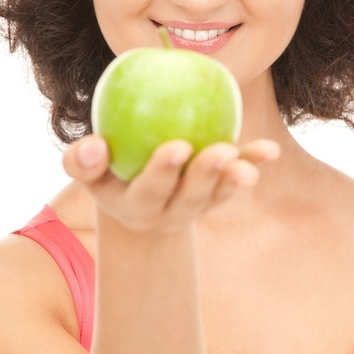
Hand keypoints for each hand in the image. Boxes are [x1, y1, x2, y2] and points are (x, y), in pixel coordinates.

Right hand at [62, 136, 279, 233]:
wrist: (140, 204)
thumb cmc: (110, 175)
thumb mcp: (89, 173)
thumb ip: (82, 161)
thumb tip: (94, 144)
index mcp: (139, 205)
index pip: (151, 189)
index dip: (164, 171)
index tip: (178, 146)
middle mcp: (172, 210)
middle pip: (191, 197)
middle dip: (206, 176)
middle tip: (221, 151)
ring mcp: (198, 204)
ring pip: (217, 194)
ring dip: (235, 179)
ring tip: (250, 165)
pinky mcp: (216, 194)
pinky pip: (235, 178)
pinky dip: (253, 163)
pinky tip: (270, 151)